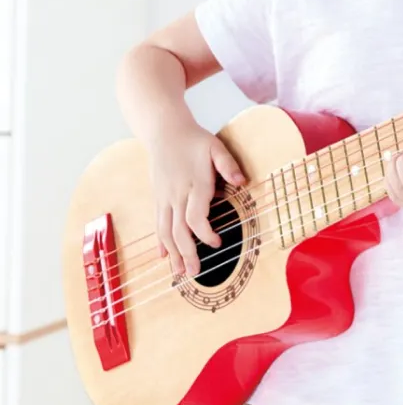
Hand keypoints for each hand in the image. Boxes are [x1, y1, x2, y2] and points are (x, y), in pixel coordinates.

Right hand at [148, 121, 245, 276]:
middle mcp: (176, 195)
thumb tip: (242, 181)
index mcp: (194, 185)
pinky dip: (160, 242)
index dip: (204, 234)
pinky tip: (163, 257)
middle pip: (178, 230)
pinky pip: (158, 224)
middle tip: (195, 272)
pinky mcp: (158, 198)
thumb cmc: (194, 140)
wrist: (164, 131)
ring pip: (165, 231)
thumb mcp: (216, 147)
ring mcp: (164, 198)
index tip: (217, 243)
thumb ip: (228, 165)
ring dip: (172, 253)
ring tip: (179, 272)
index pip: (195, 217)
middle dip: (186, 253)